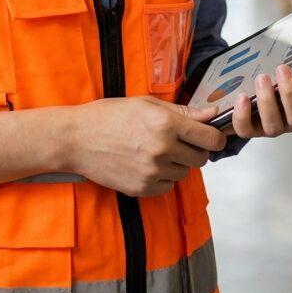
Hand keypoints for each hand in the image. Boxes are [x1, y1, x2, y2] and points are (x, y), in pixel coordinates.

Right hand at [67, 96, 227, 196]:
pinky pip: (168, 186)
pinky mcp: (143, 188)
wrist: (77, 139)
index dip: (213, 137)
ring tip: (153, 151)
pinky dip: (161, 177)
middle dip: (194, 150)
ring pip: (184, 173)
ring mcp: (153, 171)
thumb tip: (213, 112)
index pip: (210, 138)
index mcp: (166, 123)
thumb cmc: (110, 115)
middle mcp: (162, 148)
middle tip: (176, 142)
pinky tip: (144, 164)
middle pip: (201, 158)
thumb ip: (183, 112)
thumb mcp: (146, 104)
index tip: (209, 136)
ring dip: (176, 164)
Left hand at [222, 65, 291, 138]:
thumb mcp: (283, 63)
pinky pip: (246, 129)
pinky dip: (243, 115)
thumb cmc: (271, 72)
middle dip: (290, 93)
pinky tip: (242, 97)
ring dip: (267, 102)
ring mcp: (273, 126)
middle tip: (282, 69)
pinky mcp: (251, 129)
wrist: (244, 86)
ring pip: (274, 125)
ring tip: (262, 78)